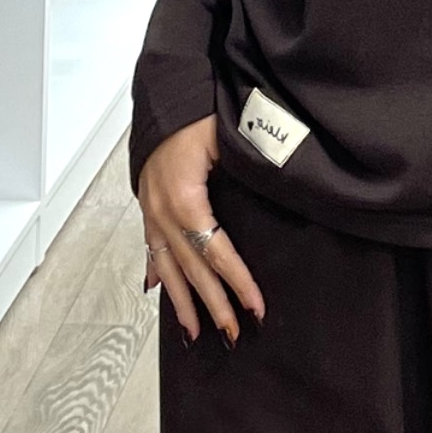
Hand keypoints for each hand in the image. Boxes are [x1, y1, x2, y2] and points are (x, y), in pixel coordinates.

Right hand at [139, 115, 265, 343]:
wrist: (163, 98)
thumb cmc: (198, 114)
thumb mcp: (227, 137)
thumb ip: (251, 165)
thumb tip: (284, 187)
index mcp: (185, 198)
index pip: (216, 251)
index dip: (237, 281)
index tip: (256, 307)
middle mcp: (163, 212)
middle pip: (192, 267)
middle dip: (213, 303)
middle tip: (233, 334)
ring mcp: (151, 212)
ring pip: (167, 267)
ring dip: (182, 302)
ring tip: (195, 333)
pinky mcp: (147, 207)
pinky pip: (151, 249)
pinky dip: (157, 273)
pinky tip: (158, 293)